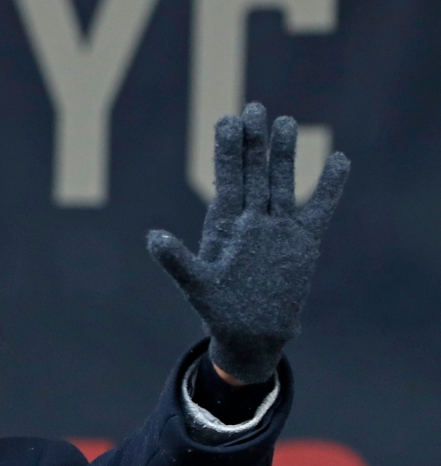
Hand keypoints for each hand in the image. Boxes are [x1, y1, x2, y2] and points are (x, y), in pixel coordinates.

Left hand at [147, 103, 349, 383]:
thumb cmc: (218, 308)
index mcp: (225, 223)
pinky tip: (338, 160)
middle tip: (254, 107)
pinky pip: (318, 208)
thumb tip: (152, 237)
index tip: (226, 120)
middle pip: (254, 172)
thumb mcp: (196, 283)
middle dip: (254, 141)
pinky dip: (328, 187)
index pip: (227, 178)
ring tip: (287, 122)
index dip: (226, 150)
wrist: (251, 332)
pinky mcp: (304, 241)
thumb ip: (176, 260)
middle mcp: (252, 218)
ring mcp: (278, 227)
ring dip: (285, 155)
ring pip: (282, 182)